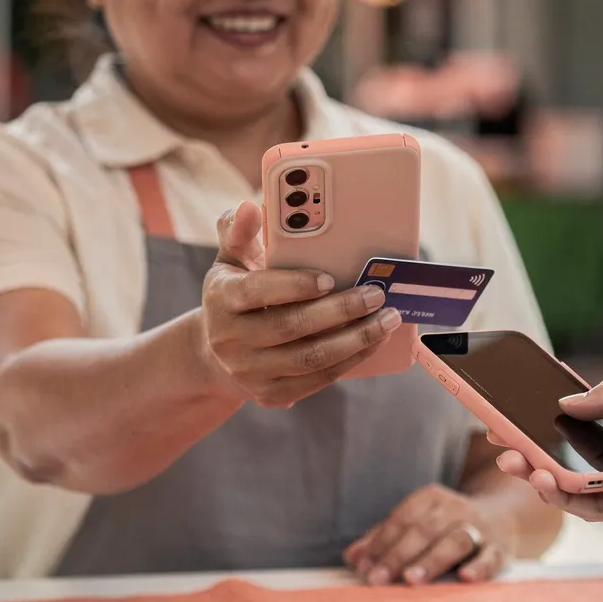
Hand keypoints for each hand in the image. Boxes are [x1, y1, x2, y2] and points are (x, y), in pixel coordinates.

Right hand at [197, 200, 402, 409]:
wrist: (215, 354)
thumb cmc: (236, 293)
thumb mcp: (231, 260)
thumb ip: (240, 230)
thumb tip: (251, 206)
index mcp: (221, 298)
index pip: (256, 291)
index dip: (294, 285)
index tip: (330, 278)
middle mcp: (230, 340)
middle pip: (291, 327)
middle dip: (340, 311)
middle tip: (377, 294)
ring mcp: (249, 372)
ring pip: (310, 359)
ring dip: (355, 339)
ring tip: (387, 319)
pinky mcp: (271, 395)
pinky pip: (318, 379)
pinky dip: (350, 360)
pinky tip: (373, 341)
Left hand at [344, 484, 510, 585]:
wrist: (502, 516)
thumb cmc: (447, 526)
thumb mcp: (418, 523)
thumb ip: (385, 539)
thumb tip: (351, 557)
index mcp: (432, 499)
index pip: (402, 519)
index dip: (380, 543)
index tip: (362, 566)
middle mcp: (456, 509)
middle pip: (424, 531)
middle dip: (397, 555)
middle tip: (376, 579)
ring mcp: (480, 528)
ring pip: (455, 540)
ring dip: (431, 560)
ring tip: (410, 579)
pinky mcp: (500, 549)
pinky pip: (491, 557)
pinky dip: (479, 566)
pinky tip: (464, 578)